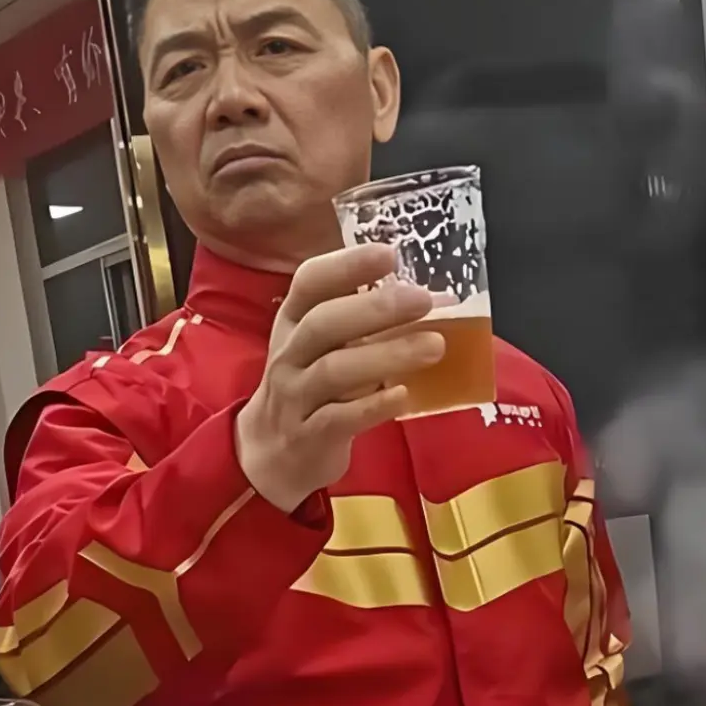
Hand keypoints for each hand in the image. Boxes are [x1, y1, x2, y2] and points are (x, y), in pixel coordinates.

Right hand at [235, 244, 443, 512]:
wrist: (271, 452)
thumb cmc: (311, 387)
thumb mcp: (321, 346)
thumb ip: (362, 321)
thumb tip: (430, 298)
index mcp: (293, 321)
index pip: (310, 282)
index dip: (346, 265)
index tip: (389, 253)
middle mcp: (290, 353)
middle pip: (323, 323)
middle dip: (374, 308)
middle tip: (423, 299)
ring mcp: (296, 395)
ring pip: (334, 371)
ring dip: (386, 356)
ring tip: (434, 346)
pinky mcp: (309, 435)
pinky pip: (339, 418)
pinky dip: (373, 406)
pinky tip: (404, 395)